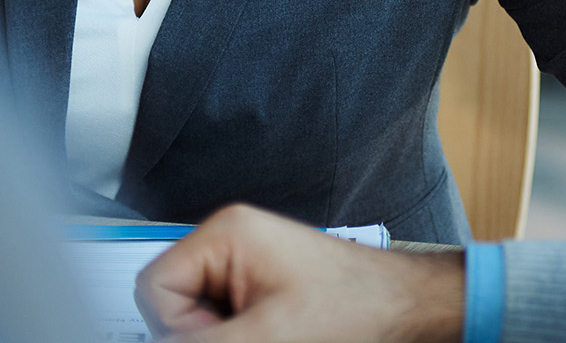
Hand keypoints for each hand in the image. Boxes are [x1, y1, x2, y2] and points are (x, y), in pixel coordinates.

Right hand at [137, 204, 464, 342]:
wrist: (410, 311)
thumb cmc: (359, 309)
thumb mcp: (266, 336)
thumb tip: (163, 342)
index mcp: (226, 234)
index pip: (155, 288)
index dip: (181, 326)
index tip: (222, 337)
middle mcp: (231, 244)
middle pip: (174, 307)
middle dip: (205, 334)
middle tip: (257, 337)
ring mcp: (247, 268)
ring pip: (201, 321)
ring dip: (228, 338)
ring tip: (277, 336)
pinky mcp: (263, 292)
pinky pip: (227, 324)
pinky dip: (244, 338)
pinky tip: (281, 337)